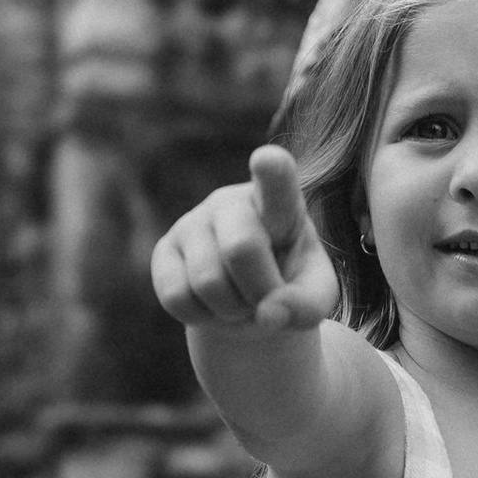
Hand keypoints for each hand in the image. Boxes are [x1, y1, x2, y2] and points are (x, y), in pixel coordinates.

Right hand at [151, 145, 339, 332]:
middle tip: (268, 302)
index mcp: (279, 203)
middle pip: (241, 247)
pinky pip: (177, 297)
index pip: (276, 177)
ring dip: (232, 310)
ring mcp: (193, 222)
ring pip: (208, 281)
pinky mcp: (163, 252)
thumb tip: (268, 315)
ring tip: (241, 303)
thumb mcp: (314, 299)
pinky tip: (212, 306)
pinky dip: (202, 318)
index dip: (272, 169)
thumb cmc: (288, 289)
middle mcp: (231, 202)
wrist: (247, 304)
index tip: (267, 160)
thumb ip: (305, 306)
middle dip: (259, 290)